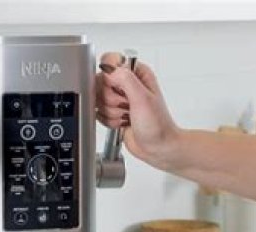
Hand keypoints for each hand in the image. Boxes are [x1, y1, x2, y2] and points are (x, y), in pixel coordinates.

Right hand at [97, 52, 182, 170]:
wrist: (157, 147)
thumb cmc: (157, 125)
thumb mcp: (143, 98)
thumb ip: (126, 79)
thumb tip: (109, 69)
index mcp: (136, 72)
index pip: (109, 61)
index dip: (109, 77)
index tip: (119, 89)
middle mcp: (126, 83)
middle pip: (99, 83)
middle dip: (111, 100)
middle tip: (127, 106)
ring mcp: (118, 98)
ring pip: (98, 100)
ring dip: (112, 113)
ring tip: (127, 116)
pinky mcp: (112, 111)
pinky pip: (98, 113)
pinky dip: (108, 121)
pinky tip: (122, 123)